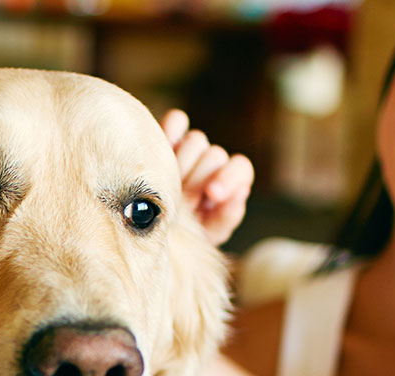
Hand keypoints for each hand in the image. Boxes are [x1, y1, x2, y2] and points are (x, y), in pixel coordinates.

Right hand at [162, 109, 252, 245]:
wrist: (153, 232)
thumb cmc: (184, 235)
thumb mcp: (206, 235)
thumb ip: (226, 218)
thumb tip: (241, 193)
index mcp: (228, 183)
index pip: (240, 167)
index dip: (229, 178)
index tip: (212, 193)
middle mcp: (210, 163)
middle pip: (215, 154)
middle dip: (198, 178)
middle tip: (181, 197)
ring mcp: (188, 148)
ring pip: (196, 139)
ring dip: (182, 162)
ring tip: (167, 184)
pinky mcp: (166, 137)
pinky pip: (176, 120)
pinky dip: (171, 130)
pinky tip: (160, 152)